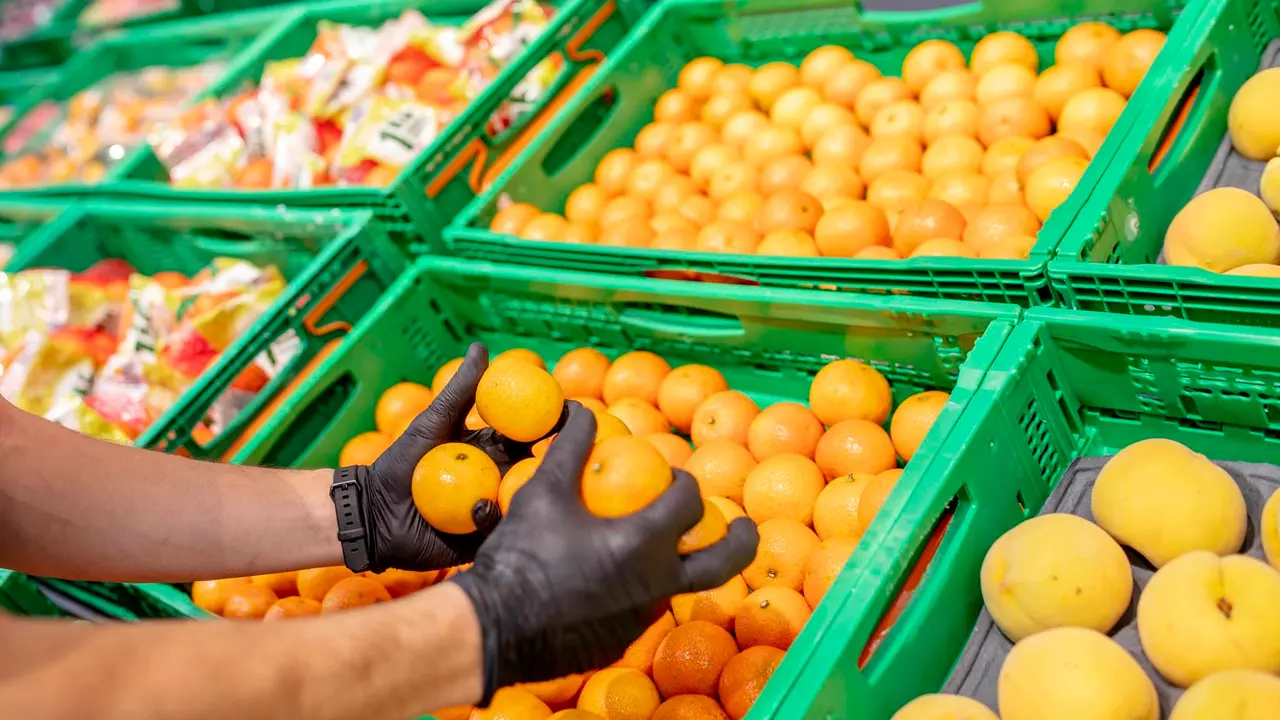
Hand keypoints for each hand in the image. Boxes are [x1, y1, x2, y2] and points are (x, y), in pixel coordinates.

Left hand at [344, 343, 562, 572]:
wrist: (373, 512)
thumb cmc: (400, 464)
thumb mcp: (433, 422)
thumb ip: (460, 390)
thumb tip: (482, 346)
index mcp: (492, 452)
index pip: (530, 436)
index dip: (552, 425)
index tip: (571, 412)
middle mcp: (499, 481)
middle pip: (537, 470)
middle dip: (559, 461)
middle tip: (574, 451)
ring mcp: (494, 512)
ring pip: (524, 503)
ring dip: (534, 494)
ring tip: (535, 485)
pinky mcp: (483, 540)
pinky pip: (501, 532)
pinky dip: (500, 522)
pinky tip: (486, 510)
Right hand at [450, 403, 758, 700]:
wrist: (491, 627)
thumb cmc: (521, 554)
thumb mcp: (543, 491)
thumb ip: (570, 447)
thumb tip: (582, 408)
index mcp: (643, 544)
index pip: (688, 505)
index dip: (686, 484)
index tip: (675, 478)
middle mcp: (655, 586)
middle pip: (722, 564)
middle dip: (741, 541)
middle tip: (744, 525)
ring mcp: (640, 622)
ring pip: (674, 589)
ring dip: (675, 566)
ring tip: (654, 549)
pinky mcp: (619, 645)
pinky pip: (639, 613)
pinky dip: (635, 593)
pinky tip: (608, 582)